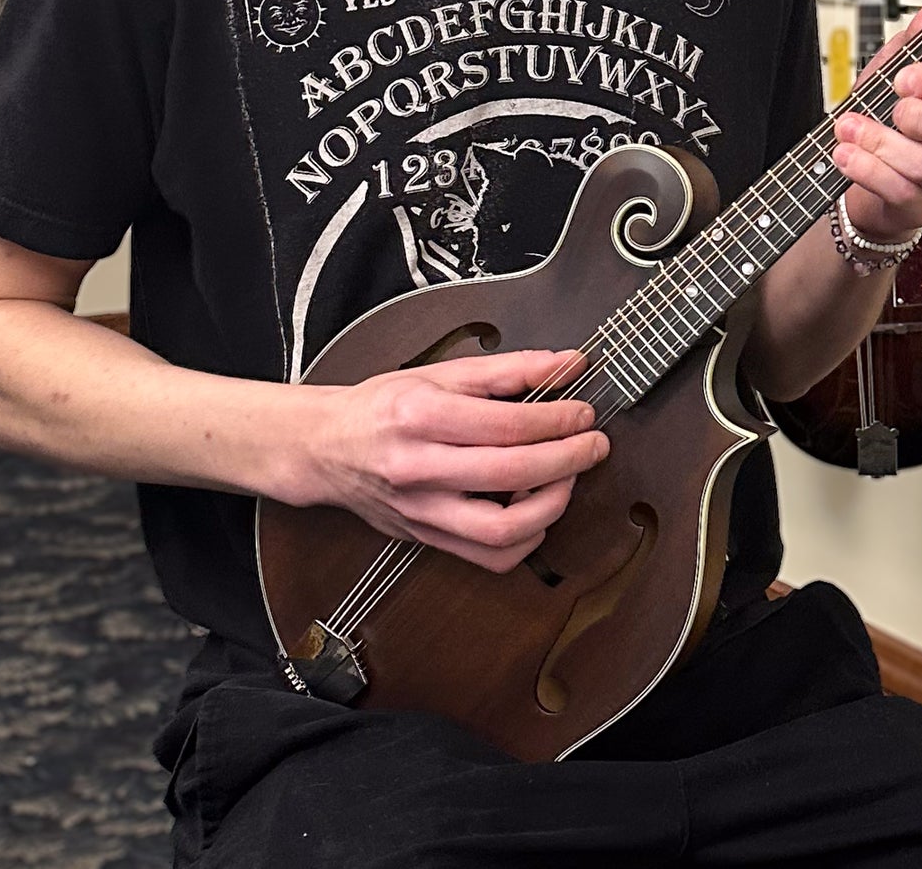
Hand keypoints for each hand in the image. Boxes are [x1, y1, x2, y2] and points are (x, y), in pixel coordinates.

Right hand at [300, 349, 608, 572]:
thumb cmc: (384, 406)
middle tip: (594, 445)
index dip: (557, 419)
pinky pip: (489, 556)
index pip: (505, 423)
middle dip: (567, 459)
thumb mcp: (442, 372)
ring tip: (567, 479)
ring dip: (552, 506)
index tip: (585, 412)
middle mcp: (419, 467)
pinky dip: (526, 538)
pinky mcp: (427, 538)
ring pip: (501, 530)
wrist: (327, 448)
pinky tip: (536, 510)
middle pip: (510, 474)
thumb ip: (509, 369)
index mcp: (421, 415)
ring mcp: (422, 510)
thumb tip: (567, 364)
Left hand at [833, 0, 921, 243]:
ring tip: (850, 128)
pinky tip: (846, 153)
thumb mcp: (897, 64)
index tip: (907, 76)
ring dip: (882, 142)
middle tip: (893, 107)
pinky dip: (868, 169)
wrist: (858, 169)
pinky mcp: (920, 205)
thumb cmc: (885, 115)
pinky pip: (904, 192)